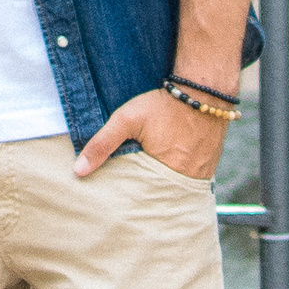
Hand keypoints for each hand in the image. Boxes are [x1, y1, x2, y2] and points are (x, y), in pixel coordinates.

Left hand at [75, 86, 225, 183]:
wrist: (204, 90)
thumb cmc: (163, 105)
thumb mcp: (127, 119)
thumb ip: (103, 143)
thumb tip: (79, 171)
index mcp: (163, 174)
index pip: (139, 197)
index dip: (128, 196)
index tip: (116, 197)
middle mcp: (184, 180)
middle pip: (158, 196)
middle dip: (145, 194)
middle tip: (132, 190)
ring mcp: (200, 175)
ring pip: (175, 189)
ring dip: (162, 186)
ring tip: (149, 180)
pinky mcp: (209, 167)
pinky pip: (189, 181)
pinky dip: (178, 178)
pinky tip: (170, 168)